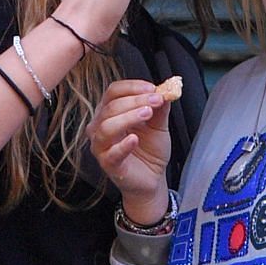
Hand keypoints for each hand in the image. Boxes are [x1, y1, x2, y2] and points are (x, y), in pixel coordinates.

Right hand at [87, 79, 172, 223]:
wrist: (153, 177)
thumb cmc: (150, 150)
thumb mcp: (158, 124)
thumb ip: (160, 107)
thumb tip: (165, 89)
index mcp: (110, 112)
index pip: (114, 92)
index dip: (132, 87)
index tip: (152, 88)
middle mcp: (100, 126)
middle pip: (111, 106)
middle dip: (135, 101)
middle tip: (156, 100)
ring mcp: (101, 146)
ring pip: (106, 126)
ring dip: (128, 117)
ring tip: (147, 113)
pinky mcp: (108, 164)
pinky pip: (110, 153)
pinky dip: (123, 145)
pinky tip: (135, 139)